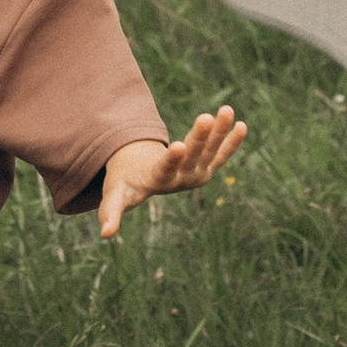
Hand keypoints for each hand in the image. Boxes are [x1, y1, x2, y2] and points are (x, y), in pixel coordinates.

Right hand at [96, 104, 247, 241]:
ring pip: (210, 151)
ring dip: (219, 132)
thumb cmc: (124, 183)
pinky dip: (231, 141)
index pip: (166, 170)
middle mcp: (182, 179)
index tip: (179, 145)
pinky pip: (221, 155)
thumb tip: (104, 235)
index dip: (172, 159)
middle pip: (193, 157)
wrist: (142, 180)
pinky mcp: (206, 168)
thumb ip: (110, 211)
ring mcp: (197, 174)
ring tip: (227, 110)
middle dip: (200, 138)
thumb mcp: (114, 194)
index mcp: (158, 181)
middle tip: (206, 117)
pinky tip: (242, 126)